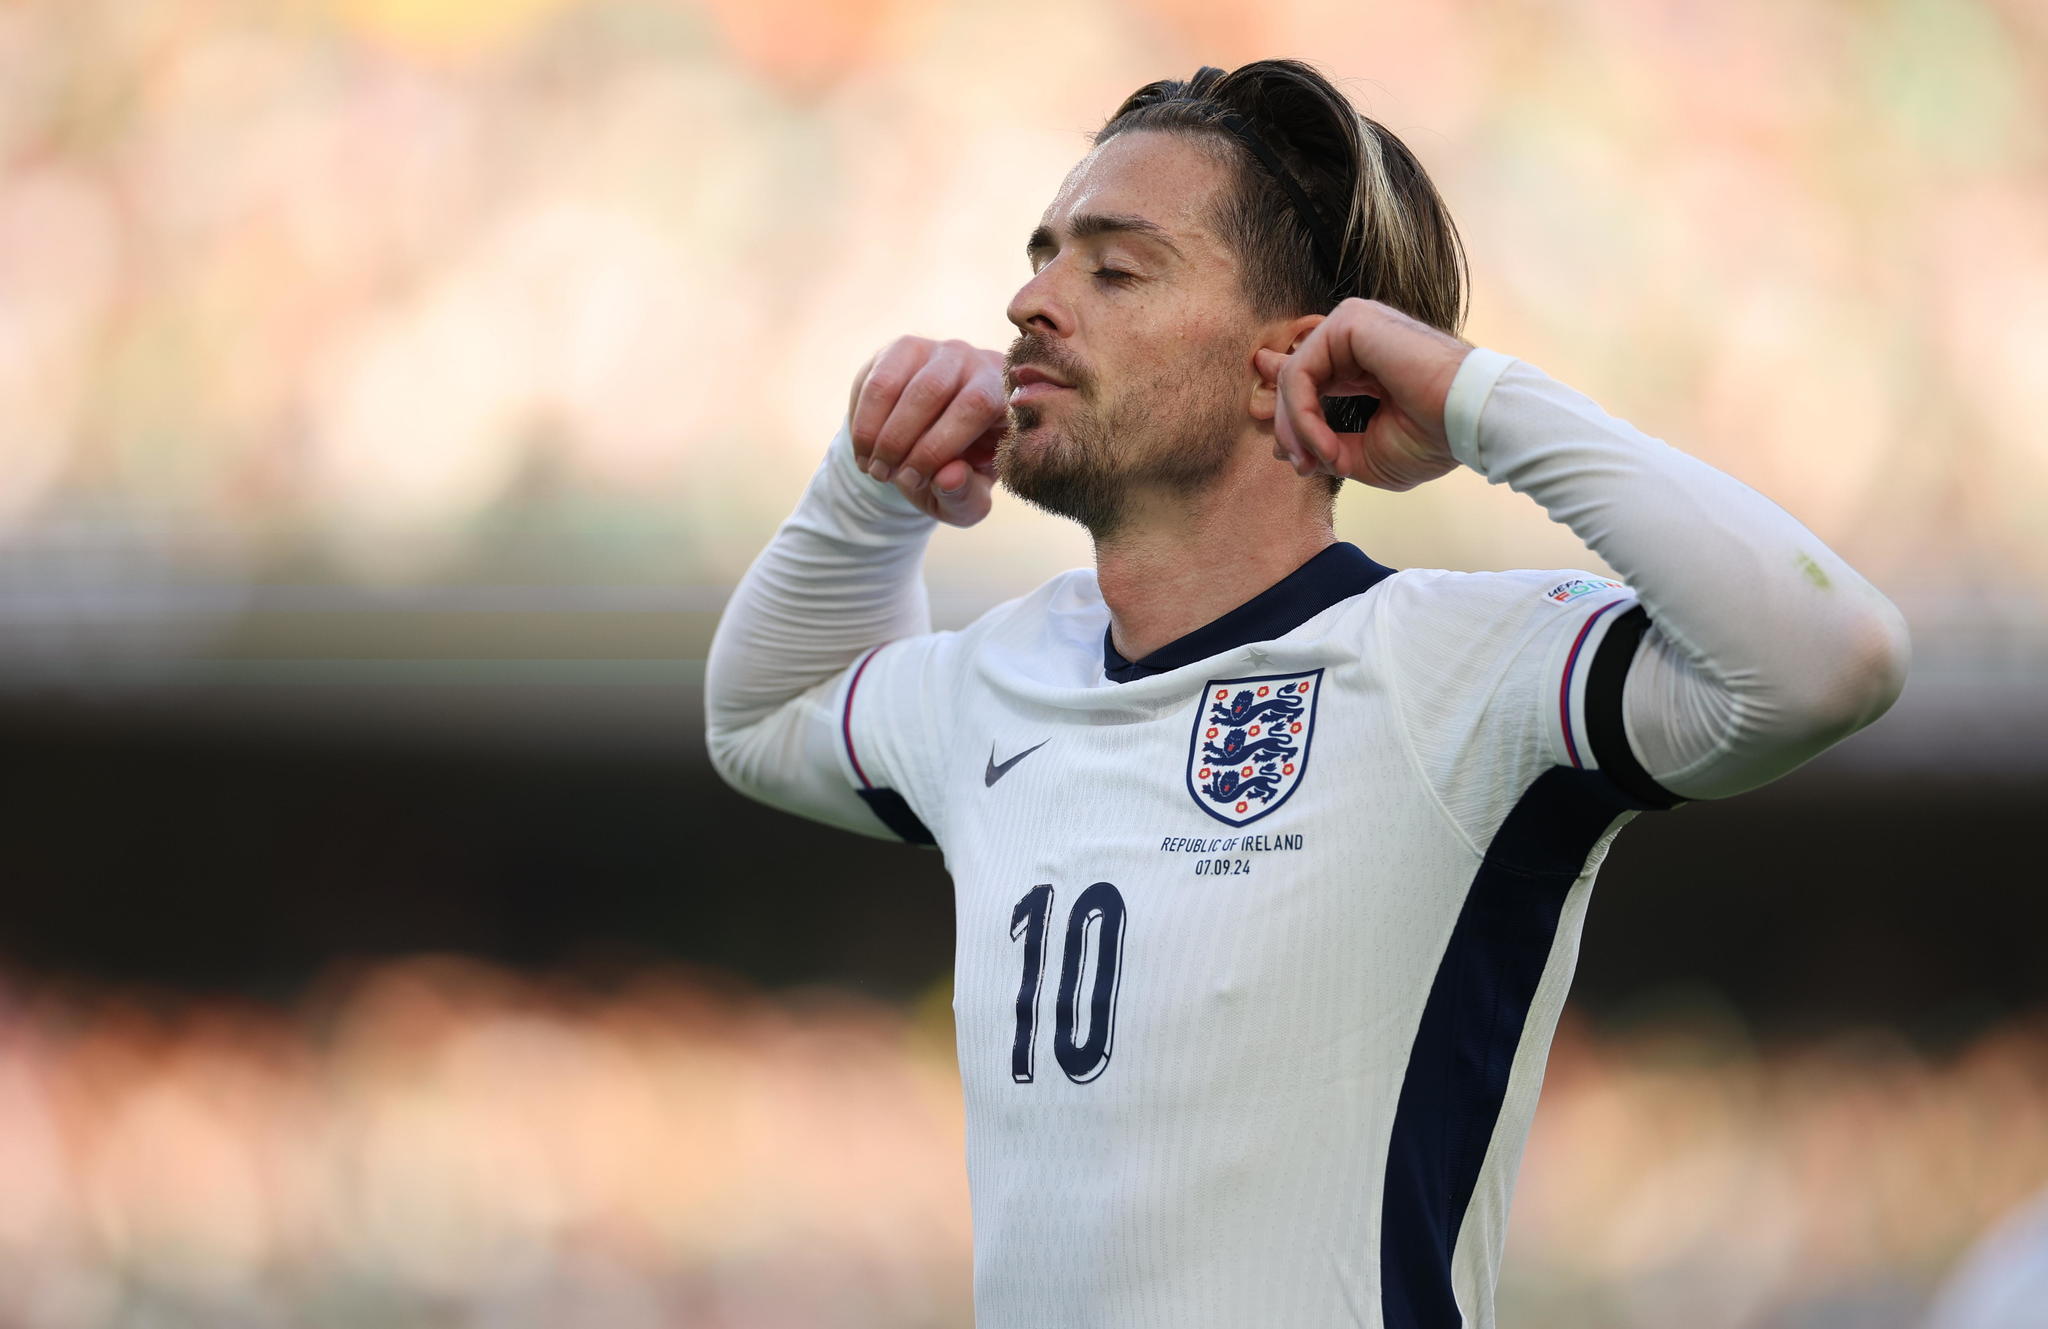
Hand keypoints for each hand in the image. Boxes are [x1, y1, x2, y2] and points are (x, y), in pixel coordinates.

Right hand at [846, 336, 1006, 525]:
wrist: (929, 449)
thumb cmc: (958, 474)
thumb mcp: (965, 499)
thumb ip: (964, 496)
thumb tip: (949, 477)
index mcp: (1006, 397)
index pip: (980, 405)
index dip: (942, 445)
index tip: (918, 480)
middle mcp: (979, 363)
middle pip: (934, 390)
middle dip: (904, 441)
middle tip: (888, 477)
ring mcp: (941, 352)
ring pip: (900, 384)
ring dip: (880, 432)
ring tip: (873, 468)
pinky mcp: (904, 350)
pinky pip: (877, 382)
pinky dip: (864, 421)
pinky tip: (863, 450)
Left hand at [1254, 298, 1473, 492]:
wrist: (1471, 421)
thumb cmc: (1432, 439)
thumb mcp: (1365, 456)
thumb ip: (1326, 448)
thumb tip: (1287, 451)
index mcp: (1364, 362)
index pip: (1309, 379)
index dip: (1287, 414)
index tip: (1286, 456)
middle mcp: (1356, 338)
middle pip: (1295, 379)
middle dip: (1288, 428)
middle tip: (1301, 467)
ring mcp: (1352, 324)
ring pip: (1292, 378)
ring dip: (1296, 428)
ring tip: (1315, 461)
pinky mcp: (1349, 321)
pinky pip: (1300, 373)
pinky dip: (1302, 416)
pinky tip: (1324, 445)